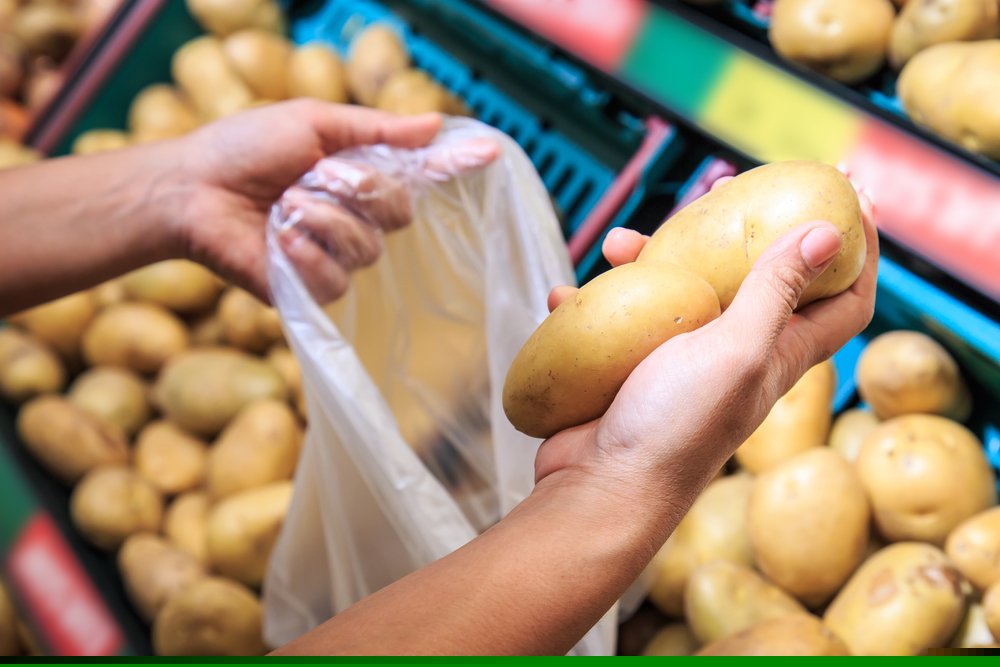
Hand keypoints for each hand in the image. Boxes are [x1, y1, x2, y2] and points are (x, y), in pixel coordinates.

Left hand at [173, 100, 498, 302]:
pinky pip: (336, 279)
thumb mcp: (313, 123)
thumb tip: (435, 124)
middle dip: (360, 189)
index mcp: (361, 177)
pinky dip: (306, 254)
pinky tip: (280, 241)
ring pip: (367, 248)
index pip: (421, 177)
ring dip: (322, 218)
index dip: (455, 166)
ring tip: (284, 207)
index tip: (490, 152)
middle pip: (400, 213)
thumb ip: (376, 130)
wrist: (192, 191)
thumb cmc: (246, 149)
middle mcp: (358, 219)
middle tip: (316, 175)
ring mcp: (337, 257)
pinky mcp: (313, 291)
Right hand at [535, 179, 877, 529]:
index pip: (844, 301)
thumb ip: (776, 291)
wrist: (603, 488)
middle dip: (741, 230)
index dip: (859, 254)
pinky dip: (596, 303)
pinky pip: (619, 321)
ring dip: (651, 259)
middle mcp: (736, 354)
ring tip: (616, 243)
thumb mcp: (737, 350)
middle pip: (754, 278)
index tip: (850, 201)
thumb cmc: (677, 427)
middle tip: (718, 192)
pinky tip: (567, 294)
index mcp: (778, 352)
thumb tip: (829, 231)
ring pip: (677, 291)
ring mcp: (681, 361)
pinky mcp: (633, 369)